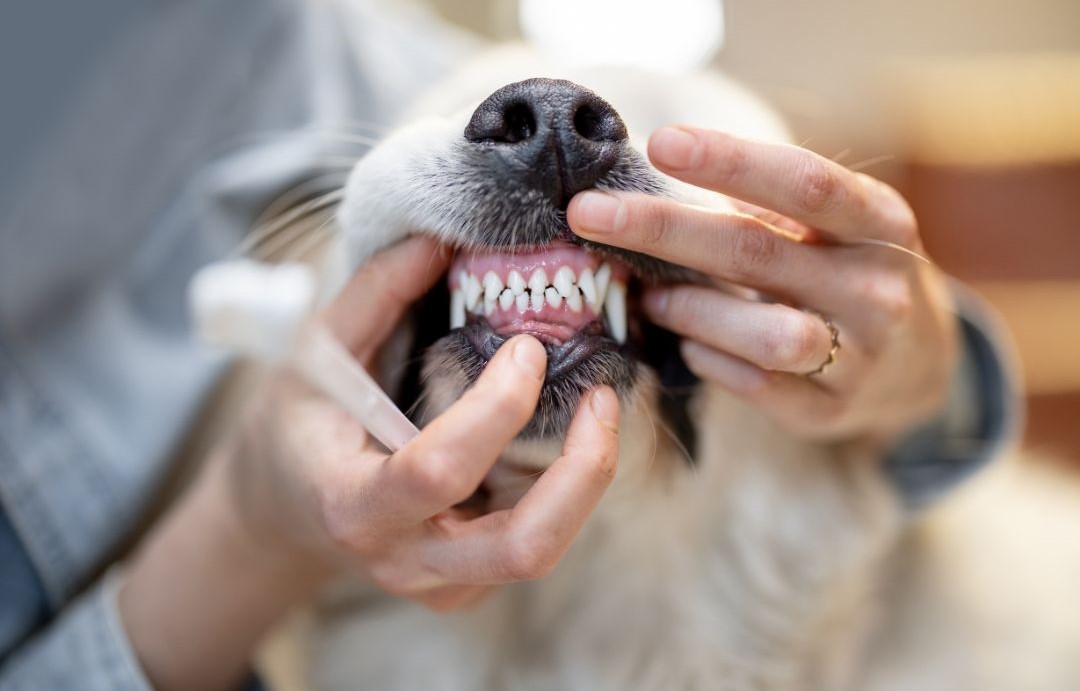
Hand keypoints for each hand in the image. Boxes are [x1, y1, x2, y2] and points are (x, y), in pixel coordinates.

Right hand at [121, 236, 618, 690]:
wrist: (287, 510)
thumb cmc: (301, 426)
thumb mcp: (316, 354)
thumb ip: (375, 295)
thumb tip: (438, 239)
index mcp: (353, 504)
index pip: (437, 471)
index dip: (495, 408)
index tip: (526, 348)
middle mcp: (404, 559)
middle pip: (523, 548)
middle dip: (582, 472)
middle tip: (603, 398)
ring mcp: (443, 584)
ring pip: (543, 551)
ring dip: (587, 480)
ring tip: (599, 409)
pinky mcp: (471, 585)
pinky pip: (536, 543)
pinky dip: (566, 490)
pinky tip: (562, 438)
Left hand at [568, 126, 957, 446]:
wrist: (921, 365)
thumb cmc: (850, 272)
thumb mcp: (835, 227)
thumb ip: (767, 205)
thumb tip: (661, 175)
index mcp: (881, 223)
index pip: (804, 183)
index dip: (731, 161)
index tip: (660, 143)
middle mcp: (878, 288)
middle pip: (757, 253)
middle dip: (662, 230)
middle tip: (588, 214)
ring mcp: (861, 357)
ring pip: (762, 333)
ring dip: (689, 310)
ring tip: (650, 296)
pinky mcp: (831, 411)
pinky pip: (755, 386)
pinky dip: (708, 360)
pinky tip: (688, 344)